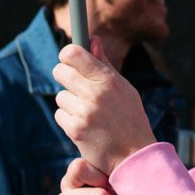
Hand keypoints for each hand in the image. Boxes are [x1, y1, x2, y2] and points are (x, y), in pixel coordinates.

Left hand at [51, 42, 156, 174]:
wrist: (134, 155)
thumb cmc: (130, 117)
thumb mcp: (123, 87)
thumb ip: (104, 64)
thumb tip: (93, 40)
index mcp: (108, 79)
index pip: (73, 54)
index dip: (67, 54)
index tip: (69, 59)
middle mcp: (94, 93)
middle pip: (60, 71)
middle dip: (65, 76)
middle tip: (75, 85)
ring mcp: (84, 112)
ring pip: (60, 95)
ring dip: (69, 102)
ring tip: (87, 111)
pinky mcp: (75, 130)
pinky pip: (60, 115)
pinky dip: (69, 119)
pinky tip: (84, 124)